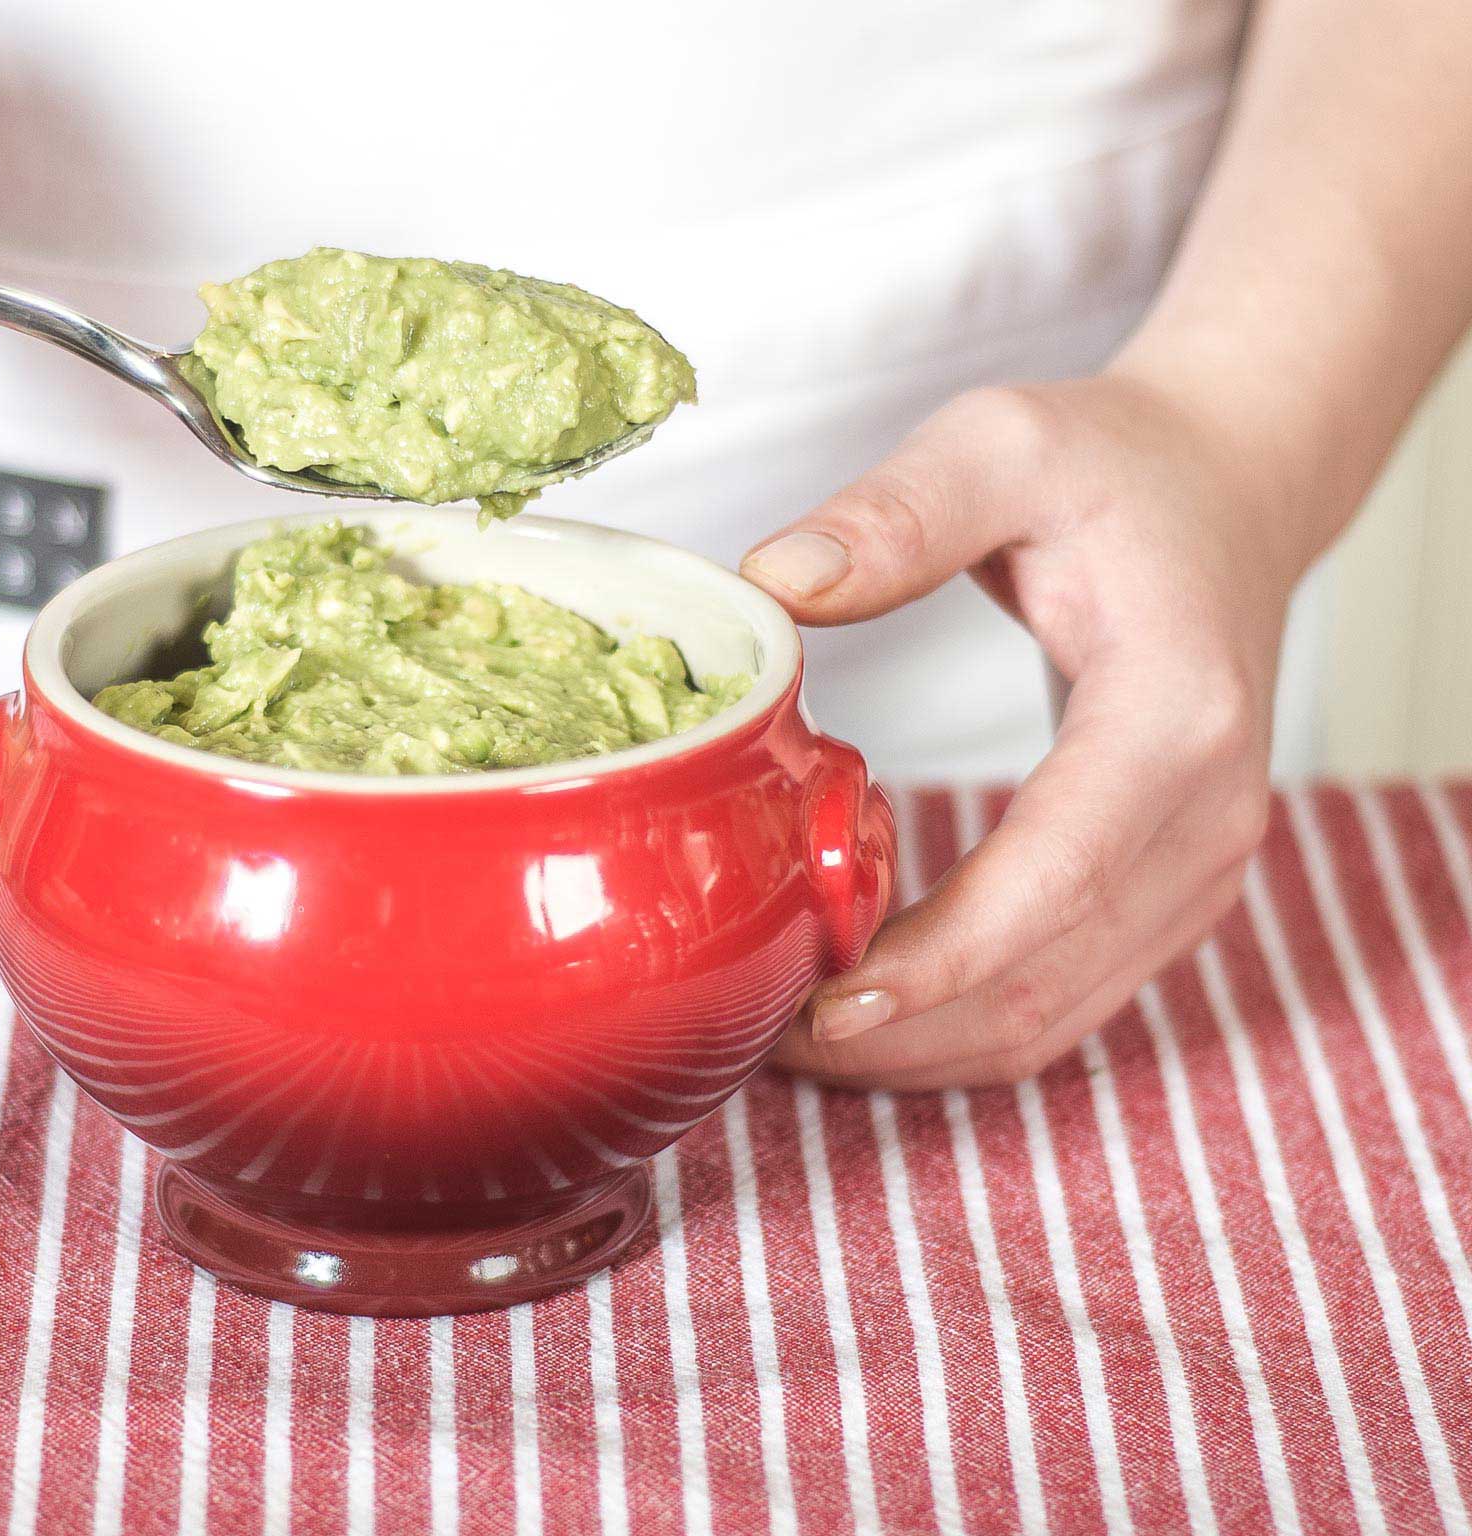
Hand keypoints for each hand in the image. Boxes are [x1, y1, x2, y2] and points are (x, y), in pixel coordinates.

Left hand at [748, 376, 1285, 1089]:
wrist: (1226, 490)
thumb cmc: (1113, 467)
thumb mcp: (998, 447)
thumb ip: (892, 514)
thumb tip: (773, 581)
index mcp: (1173, 715)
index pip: (1056, 878)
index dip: (937, 960)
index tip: (823, 1002)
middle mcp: (1209, 815)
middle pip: (1045, 978)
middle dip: (897, 1030)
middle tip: (756, 1036)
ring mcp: (1201, 868)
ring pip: (1054, 1018)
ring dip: (919, 1050)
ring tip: (786, 1042)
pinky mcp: (1170, 893)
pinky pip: (1064, 1001)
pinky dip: (959, 1029)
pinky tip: (864, 1015)